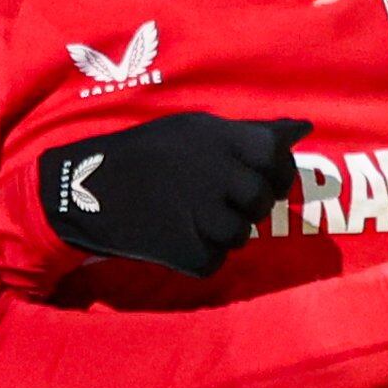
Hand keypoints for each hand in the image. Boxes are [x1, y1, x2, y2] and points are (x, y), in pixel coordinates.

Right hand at [37, 109, 306, 276]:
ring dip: (221, 231)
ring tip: (187, 214)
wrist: (83, 189)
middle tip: (214, 200)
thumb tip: (303, 128)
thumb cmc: (147, 155)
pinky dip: (199, 253)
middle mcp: (219, 175)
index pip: (276, 160)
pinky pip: (215, 260)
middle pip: (262, 203)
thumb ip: (250, 132)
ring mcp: (205, 216)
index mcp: (222, 139)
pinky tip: (172, 234)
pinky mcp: (191, 253)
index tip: (261, 178)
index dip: (273, 173)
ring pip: (241, 236)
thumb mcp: (194, 129)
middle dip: (247, 206)